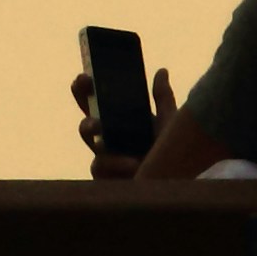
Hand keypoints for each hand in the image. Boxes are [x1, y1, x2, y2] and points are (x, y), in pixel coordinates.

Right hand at [71, 63, 179, 180]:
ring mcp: (104, 160)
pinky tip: (133, 163)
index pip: (93, 104)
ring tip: (101, 127)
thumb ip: (163, 99)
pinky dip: (117, 163)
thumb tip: (161, 71)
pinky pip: (101, 167)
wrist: (172, 184)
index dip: (84, 90)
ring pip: (92, 144)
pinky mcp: (105, 179)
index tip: (83, 77)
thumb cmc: (166, 154)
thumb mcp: (168, 123)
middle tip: (90, 89)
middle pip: (86, 123)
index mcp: (116, 124)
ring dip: (94, 132)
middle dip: (83, 112)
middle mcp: (106, 141)